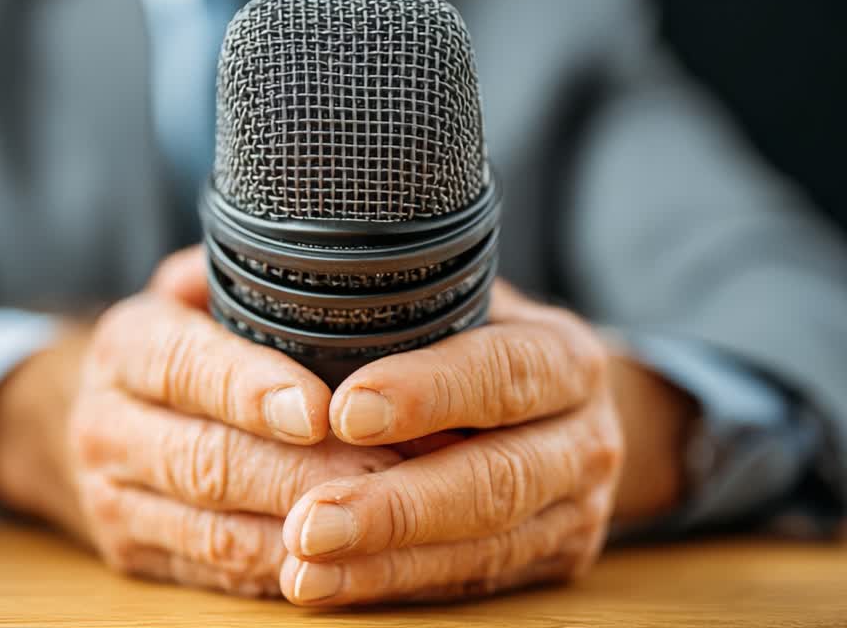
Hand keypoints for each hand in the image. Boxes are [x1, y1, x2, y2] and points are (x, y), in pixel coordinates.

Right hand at [0, 247, 401, 596]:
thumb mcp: (192, 293)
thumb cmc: (180, 349)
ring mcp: (112, 499)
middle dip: (305, 473)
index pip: (186, 366)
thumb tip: (322, 257)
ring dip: (305, 532)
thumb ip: (240, 274)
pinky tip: (345, 562)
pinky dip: (287, 571)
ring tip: (383, 522)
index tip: (319, 408)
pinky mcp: (134, 556)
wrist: (94, 422)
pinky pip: (221, 574)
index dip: (252, 390)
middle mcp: (105, 424)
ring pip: (217, 529)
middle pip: (208, 459)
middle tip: (391, 474)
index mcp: (126, 347)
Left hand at [278, 281, 625, 605]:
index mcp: (564, 358)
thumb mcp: (464, 300)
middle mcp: (584, 438)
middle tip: (309, 523)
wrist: (567, 407)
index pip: (501, 372)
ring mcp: (576, 509)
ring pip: (482, 548)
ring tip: (302, 570)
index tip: (345, 410)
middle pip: (495, 481)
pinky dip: (395, 586)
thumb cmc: (483, 338)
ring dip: (384, 565)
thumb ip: (404, 308)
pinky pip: (471, 582)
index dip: (428, 392)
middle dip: (396, 508)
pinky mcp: (554, 560)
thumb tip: (304, 317)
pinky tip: (330, 586)